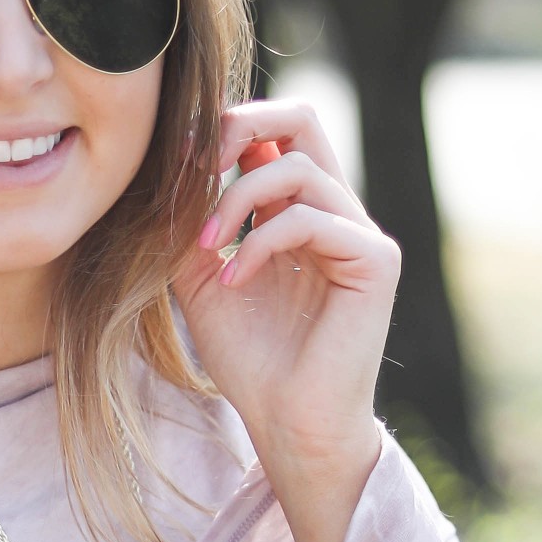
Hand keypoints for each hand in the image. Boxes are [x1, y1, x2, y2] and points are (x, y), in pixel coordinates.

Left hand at [173, 99, 399, 541]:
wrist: (289, 425)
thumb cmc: (251, 359)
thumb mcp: (201, 278)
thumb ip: (191, 223)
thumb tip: (166, 167)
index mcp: (300, 208)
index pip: (272, 129)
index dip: (221, 129)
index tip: (174, 162)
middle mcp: (336, 211)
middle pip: (302, 116)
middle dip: (239, 125)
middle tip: (194, 163)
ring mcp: (361, 233)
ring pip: (297, 166)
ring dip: (236, 199)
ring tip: (205, 246)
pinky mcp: (375, 261)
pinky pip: (312, 218)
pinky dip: (260, 243)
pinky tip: (234, 280)